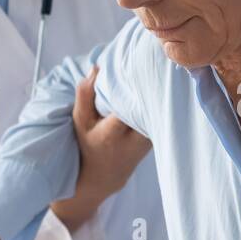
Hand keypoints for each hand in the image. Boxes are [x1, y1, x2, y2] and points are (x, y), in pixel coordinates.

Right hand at [71, 65, 151, 199]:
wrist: (104, 175)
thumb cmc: (89, 143)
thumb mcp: (80, 121)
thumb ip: (85, 95)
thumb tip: (97, 68)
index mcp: (112, 134)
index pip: (130, 105)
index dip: (136, 86)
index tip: (139, 66)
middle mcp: (134, 139)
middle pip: (150, 107)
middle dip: (151, 87)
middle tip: (152, 64)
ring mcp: (148, 141)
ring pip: (158, 111)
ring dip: (156, 94)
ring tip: (156, 72)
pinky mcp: (156, 139)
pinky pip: (160, 116)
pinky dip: (157, 103)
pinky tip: (157, 87)